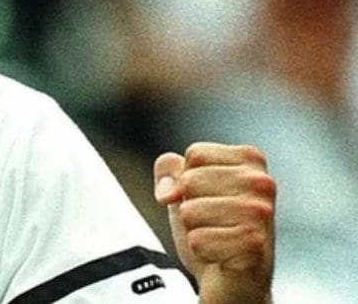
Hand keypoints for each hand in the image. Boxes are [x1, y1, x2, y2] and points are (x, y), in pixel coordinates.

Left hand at [153, 143, 275, 303]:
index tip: (208, 197)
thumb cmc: (212, 226)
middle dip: (190, 205)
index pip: (195, 154)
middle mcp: (263, 183)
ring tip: (217, 237)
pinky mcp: (253, 245)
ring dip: (194, 229)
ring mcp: (261, 214)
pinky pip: (197, 240)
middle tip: (213, 222)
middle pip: (190, 181)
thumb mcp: (186, 187)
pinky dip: (201, 251)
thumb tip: (168, 193)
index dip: (188, 178)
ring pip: (189, 211)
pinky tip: (221, 255)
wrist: (233, 278)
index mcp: (251, 159)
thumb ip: (169, 168)